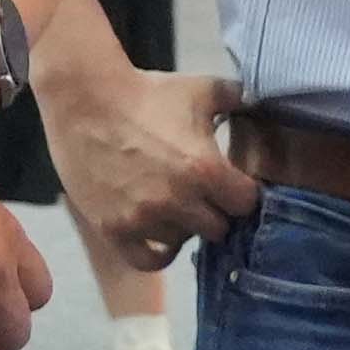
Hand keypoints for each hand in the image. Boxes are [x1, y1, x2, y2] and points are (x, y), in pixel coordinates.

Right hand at [46, 65, 260, 270]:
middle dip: (215, 210)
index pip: (246, 204)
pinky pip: (148, 261)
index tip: (231, 183)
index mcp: (204, 169)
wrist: (86, 99)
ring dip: (184, 227)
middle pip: (219, 228)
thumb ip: (239, 98)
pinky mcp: (114, 229)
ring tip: (175, 204)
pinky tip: (159, 233)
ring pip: (184, 242)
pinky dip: (157, 251)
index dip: (242, 192)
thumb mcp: (200, 89)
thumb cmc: (147, 92)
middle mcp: (177, 201)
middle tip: (203, 194)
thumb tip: (263, 103)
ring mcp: (143, 219)